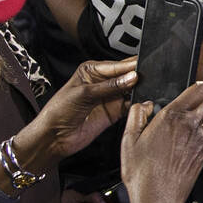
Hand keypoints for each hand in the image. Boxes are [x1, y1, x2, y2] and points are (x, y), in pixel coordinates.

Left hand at [16, 56, 137, 165]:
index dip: (130, 66)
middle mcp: (102, 82)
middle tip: (148, 78)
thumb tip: (131, 77)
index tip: (143, 67)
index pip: (117, 65)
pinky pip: (130, 106)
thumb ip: (109, 86)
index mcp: (92, 70)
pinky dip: (137, 105)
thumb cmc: (59, 110)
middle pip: (126, 76)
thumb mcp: (84, 93)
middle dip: (137, 77)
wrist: (54, 136)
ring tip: (146, 90)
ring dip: (139, 91)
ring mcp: (109, 97)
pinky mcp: (114, 112)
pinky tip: (141, 103)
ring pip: (131, 90)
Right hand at [121, 82, 202, 202]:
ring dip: (194, 125)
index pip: (197, 89)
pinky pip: (201, 140)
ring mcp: (200, 141)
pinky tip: (176, 153)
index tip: (194, 87)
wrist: (158, 200)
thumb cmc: (142, 173)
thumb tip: (143, 105)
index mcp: (171, 117)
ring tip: (173, 140)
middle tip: (196, 102)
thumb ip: (136, 115)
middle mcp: (190, 126)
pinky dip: (193, 142)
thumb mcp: (128, 140)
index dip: (197, 86)